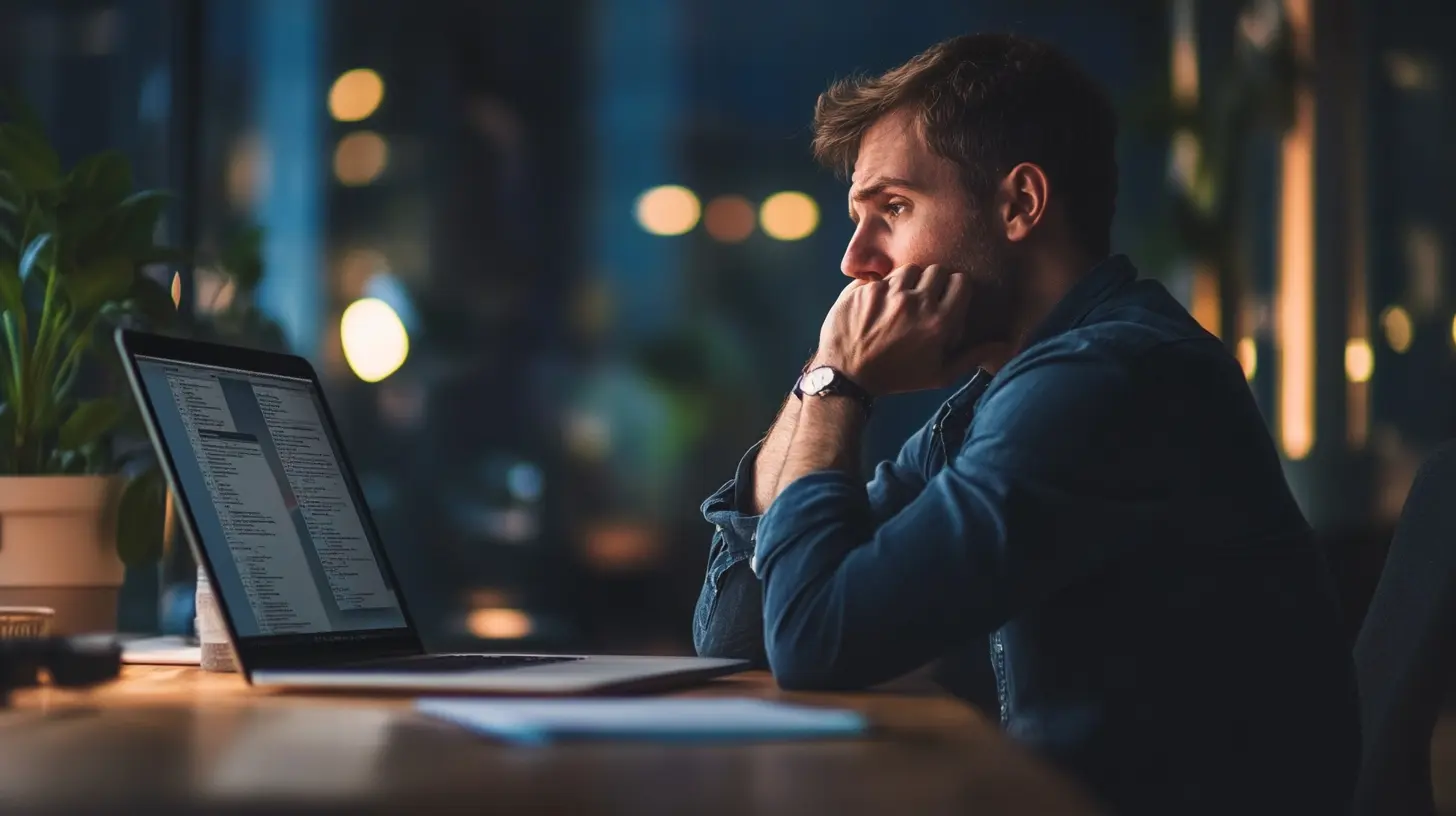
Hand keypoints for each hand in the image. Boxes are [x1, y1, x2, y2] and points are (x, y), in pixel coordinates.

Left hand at [814, 264, 979, 395]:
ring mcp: (888, 294)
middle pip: (937, 270)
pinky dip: (882, 289)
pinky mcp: (864, 290)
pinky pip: (881, 278)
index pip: (961, 281)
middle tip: (924, 300)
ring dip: (908, 282)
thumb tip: (1005, 344)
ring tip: (900, 303)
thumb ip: (974, 356)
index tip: (947, 299)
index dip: (955, 289)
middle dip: (933, 283)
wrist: (847, 377)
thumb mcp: (939, 375)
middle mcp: (916, 303)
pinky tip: (877, 309)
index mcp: (939, 322)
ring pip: (909, 269)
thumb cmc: (898, 377)